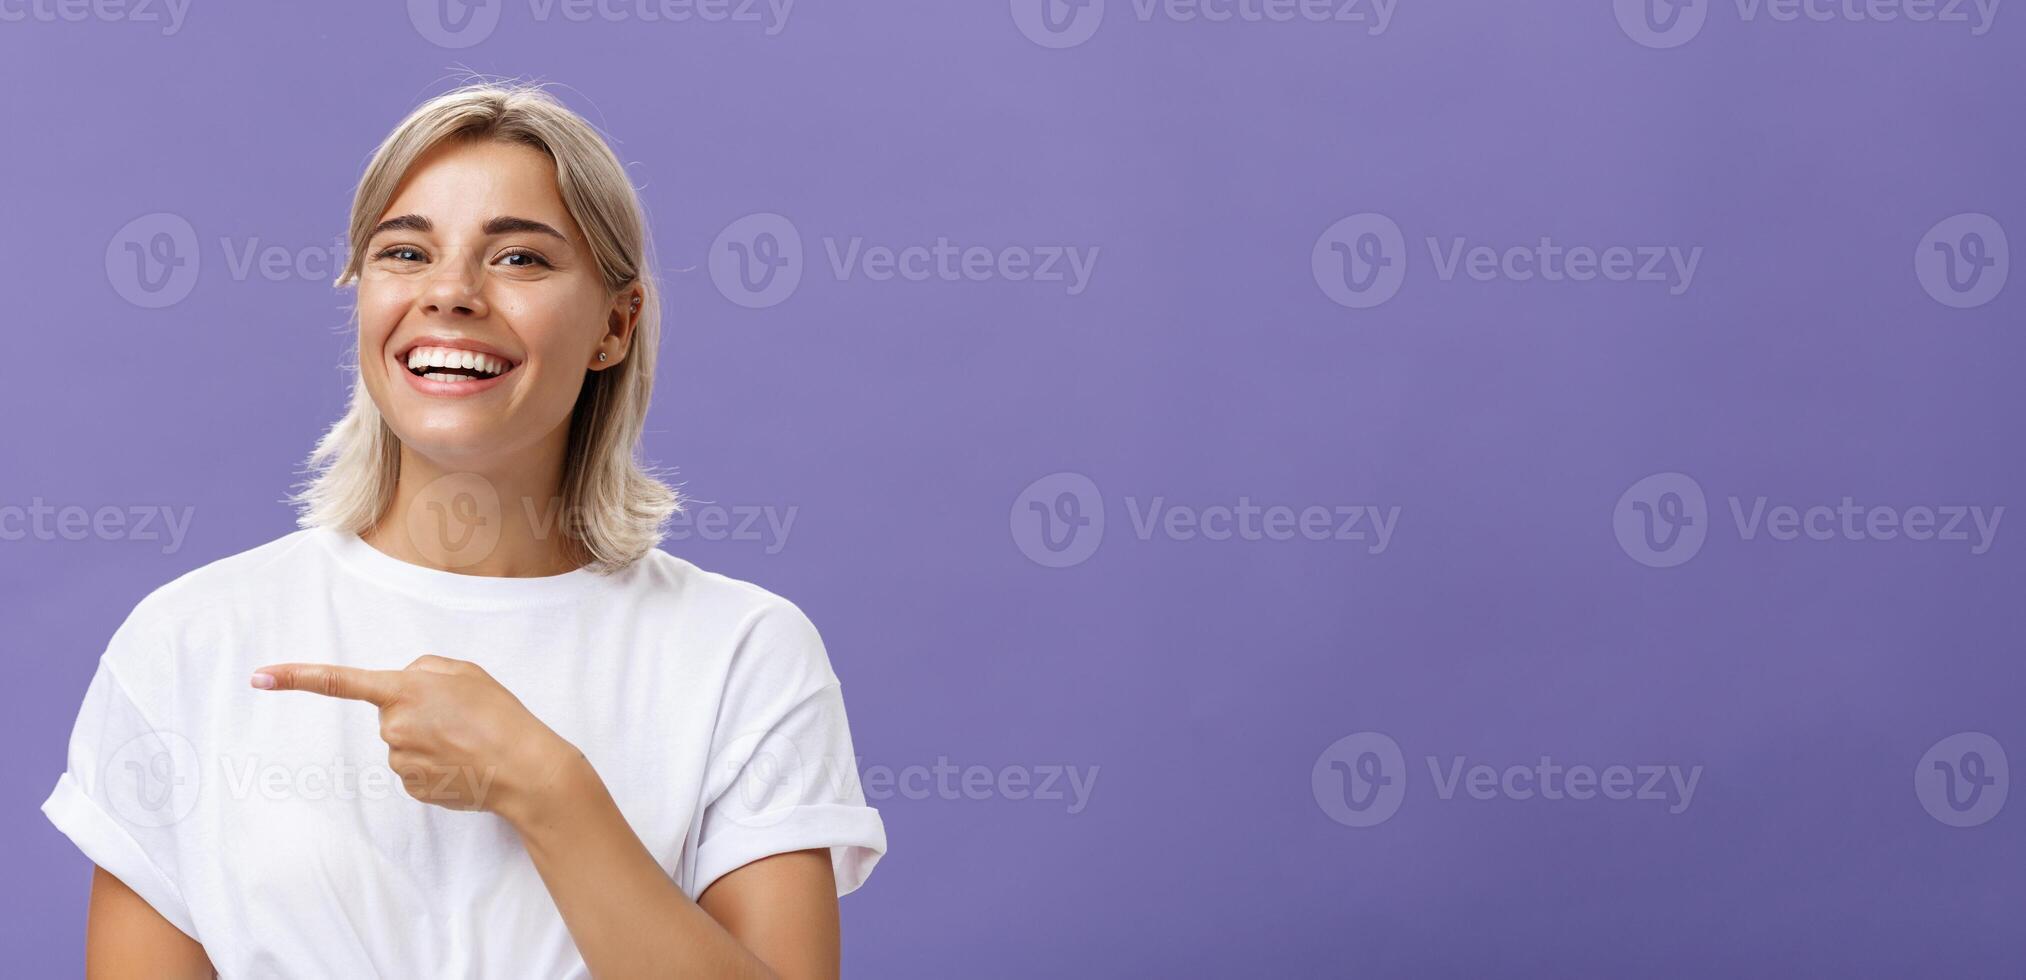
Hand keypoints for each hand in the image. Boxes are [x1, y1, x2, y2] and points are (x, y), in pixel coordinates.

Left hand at [249, 655, 579, 822]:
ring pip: (403, 742)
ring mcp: (400, 760)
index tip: (259, 676)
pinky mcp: (412, 787)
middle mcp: (393, 726)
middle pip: (391, 713)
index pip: (339, 681)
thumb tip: (401, 688)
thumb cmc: (499, 715)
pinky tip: (462, 762)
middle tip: (460, 716)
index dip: (296, 677)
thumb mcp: (465, 671)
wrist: (524, 768)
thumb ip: (424, 669)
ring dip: (430, 739)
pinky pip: (415, 768)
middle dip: (418, 711)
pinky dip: (436, 764)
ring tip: (467, 740)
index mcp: (404, 690)